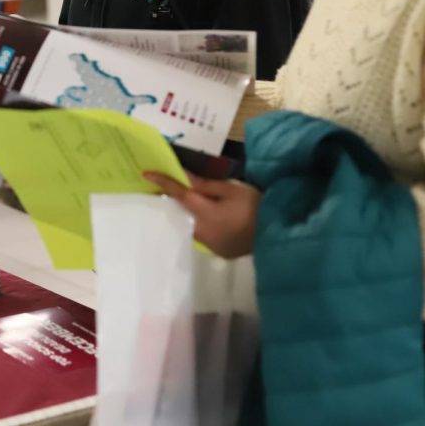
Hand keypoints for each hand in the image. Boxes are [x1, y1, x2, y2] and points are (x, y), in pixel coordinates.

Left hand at [145, 171, 260, 258]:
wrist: (278, 235)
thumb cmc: (257, 207)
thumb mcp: (233, 189)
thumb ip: (206, 185)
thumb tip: (184, 177)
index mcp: (205, 212)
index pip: (179, 194)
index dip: (163, 183)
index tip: (146, 174)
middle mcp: (201, 230)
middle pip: (181, 212)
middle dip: (174, 200)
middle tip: (166, 187)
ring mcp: (209, 243)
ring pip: (190, 224)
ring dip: (188, 213)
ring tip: (190, 202)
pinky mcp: (217, 251)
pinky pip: (203, 234)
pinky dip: (201, 224)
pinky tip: (210, 219)